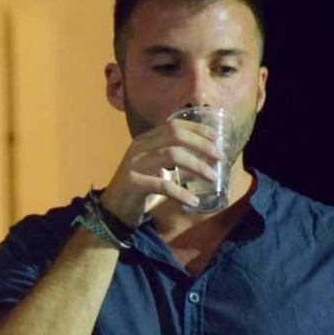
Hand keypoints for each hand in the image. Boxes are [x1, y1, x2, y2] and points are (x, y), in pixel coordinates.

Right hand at [100, 119, 222, 226]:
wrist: (114, 210)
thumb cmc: (140, 189)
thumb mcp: (155, 168)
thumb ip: (172, 160)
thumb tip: (205, 158)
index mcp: (145, 140)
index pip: (173, 125)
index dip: (197, 128)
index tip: (216, 136)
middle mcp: (139, 147)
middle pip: (175, 135)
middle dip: (201, 143)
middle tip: (219, 156)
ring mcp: (135, 163)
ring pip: (172, 156)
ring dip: (197, 165)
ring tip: (213, 177)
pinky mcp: (134, 183)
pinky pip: (163, 185)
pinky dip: (182, 193)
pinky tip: (194, 201)